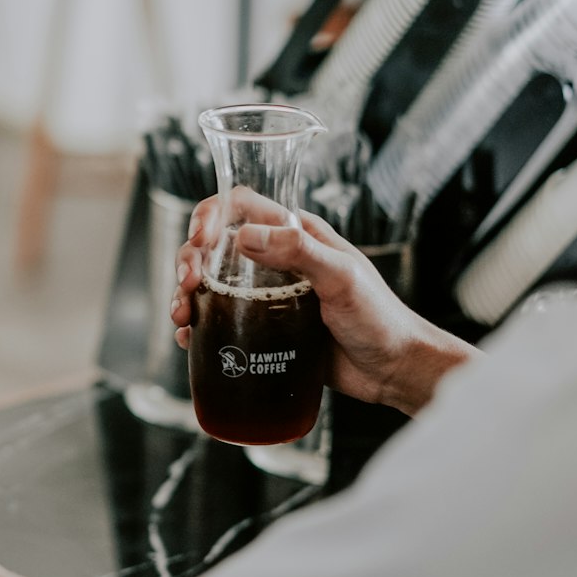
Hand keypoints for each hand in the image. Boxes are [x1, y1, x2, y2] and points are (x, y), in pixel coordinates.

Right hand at [171, 192, 473, 414]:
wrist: (394, 370)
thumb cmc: (380, 319)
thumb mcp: (342, 278)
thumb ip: (299, 251)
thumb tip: (244, 235)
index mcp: (296, 235)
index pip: (242, 206)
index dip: (211, 214)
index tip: (200, 240)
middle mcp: (277, 261)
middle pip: (216, 246)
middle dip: (190, 260)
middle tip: (188, 285)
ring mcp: (268, 297)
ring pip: (213, 285)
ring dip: (188, 295)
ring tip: (182, 315)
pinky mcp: (265, 331)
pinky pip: (222, 323)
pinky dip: (199, 327)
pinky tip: (189, 338)